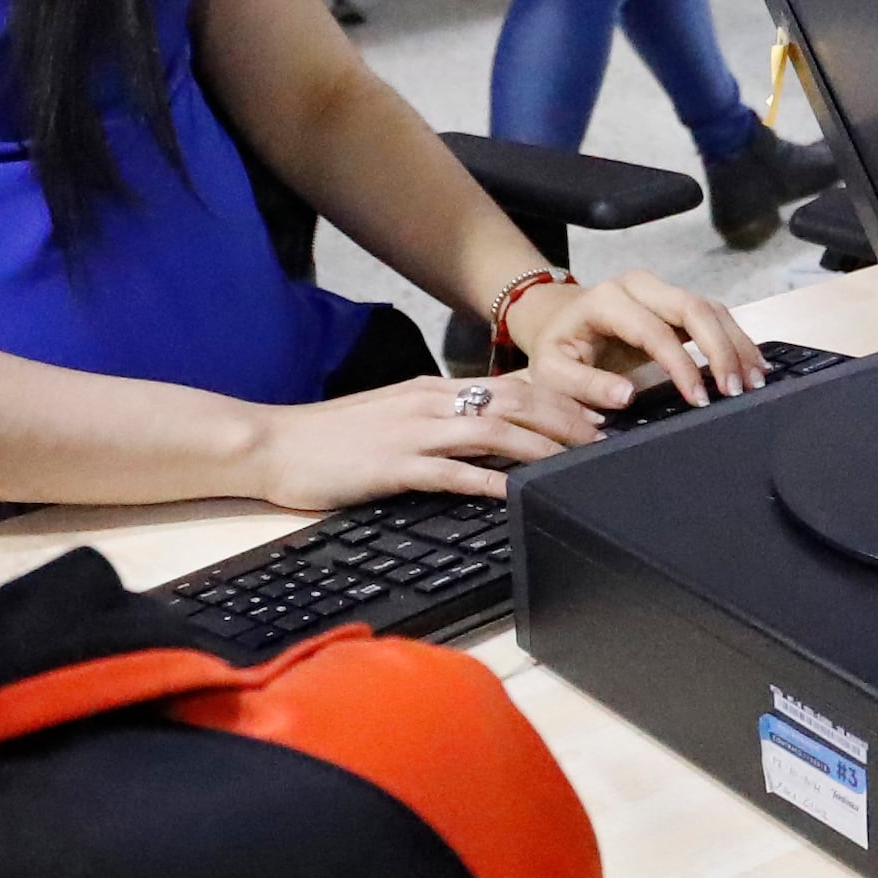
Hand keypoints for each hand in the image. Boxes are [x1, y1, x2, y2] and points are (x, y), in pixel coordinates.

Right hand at [234, 370, 606, 509]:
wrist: (272, 443)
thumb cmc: (333, 437)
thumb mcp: (395, 416)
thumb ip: (440, 419)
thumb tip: (489, 432)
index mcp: (433, 389)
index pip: (512, 384)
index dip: (561, 397)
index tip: (597, 412)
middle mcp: (430, 402)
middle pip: (515, 402)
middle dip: (567, 419)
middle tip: (605, 437)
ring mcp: (412, 432)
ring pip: (494, 430)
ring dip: (542, 447)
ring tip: (577, 463)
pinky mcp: (393, 465)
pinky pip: (451, 472)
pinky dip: (488, 481)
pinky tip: (516, 493)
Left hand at [506, 269, 761, 414]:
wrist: (557, 320)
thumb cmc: (557, 349)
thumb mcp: (552, 372)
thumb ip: (584, 385)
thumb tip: (626, 397)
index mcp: (606, 300)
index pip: (654, 330)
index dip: (681, 364)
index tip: (698, 399)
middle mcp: (638, 285)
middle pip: (693, 307)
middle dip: (721, 349)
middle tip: (737, 390)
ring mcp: (661, 290)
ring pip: (711, 308)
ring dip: (737, 344)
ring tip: (755, 382)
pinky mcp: (676, 302)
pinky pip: (714, 315)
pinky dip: (736, 340)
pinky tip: (751, 366)